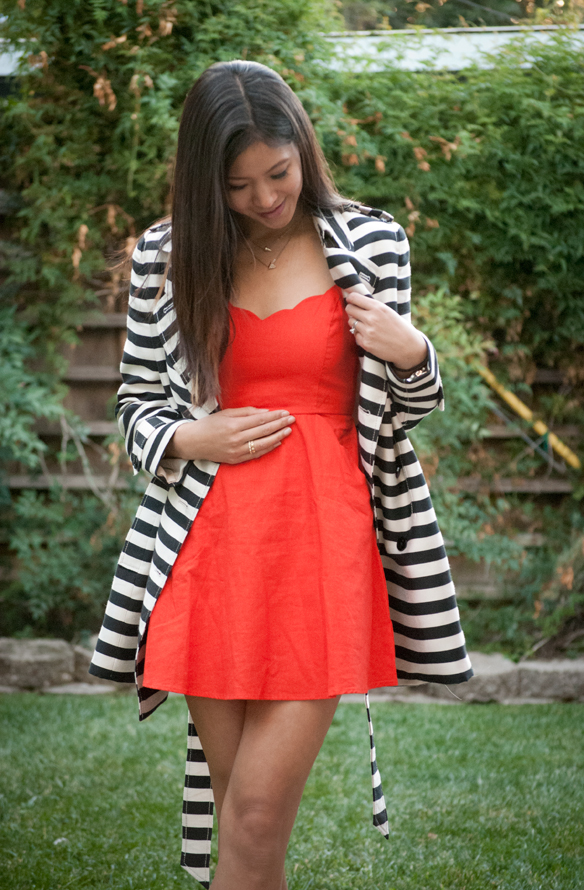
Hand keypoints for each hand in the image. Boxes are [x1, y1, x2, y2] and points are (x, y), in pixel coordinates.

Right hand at [166, 407, 294, 463]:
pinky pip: (257, 454)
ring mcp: (237, 451)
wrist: (193, 443)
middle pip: (264, 431)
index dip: (275, 416)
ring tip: (288, 431)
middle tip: (292, 420)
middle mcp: (236, 439)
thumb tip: (266, 413)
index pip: (260, 420)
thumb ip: (246, 412)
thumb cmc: (209, 424)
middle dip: (280, 424)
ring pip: (263, 444)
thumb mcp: (226, 413)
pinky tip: (277, 442)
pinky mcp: (236, 460)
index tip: (285, 412)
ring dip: (278, 437)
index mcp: (233, 425)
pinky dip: (268, 448)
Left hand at [345, 291, 426, 368]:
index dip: (351, 298)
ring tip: (366, 325)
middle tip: (356, 312)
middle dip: (351, 310)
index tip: (351, 300)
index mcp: (378, 308)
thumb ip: (373, 307)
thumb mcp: (389, 312)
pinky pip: (355, 335)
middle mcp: (371, 318)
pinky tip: (369, 335)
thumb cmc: (400, 328)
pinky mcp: (366, 343)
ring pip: (351, 322)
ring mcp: (367, 332)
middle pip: (349, 309)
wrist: (408, 347)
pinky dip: (360, 334)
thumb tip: (356, 302)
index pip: (355, 298)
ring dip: (355, 323)